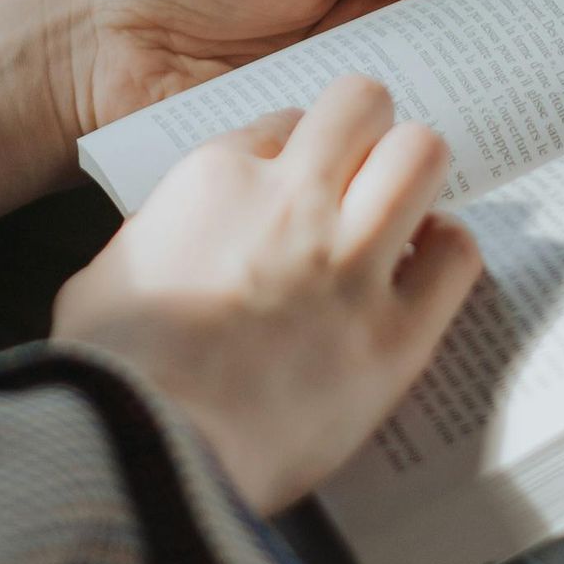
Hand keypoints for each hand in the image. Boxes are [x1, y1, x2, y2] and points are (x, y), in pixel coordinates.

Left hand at [53, 0, 502, 149]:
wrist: (89, 52)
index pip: (450, 5)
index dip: (505, 9)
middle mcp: (355, 60)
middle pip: (445, 70)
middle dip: (500, 73)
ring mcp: (331, 117)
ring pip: (411, 122)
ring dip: (456, 121)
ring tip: (528, 121)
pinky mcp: (304, 167)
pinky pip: (360, 168)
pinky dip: (394, 168)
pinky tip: (443, 168)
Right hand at [53, 76, 482, 511]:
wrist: (144, 460)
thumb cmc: (109, 378)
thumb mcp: (106, 274)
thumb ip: (159, 234)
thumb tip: (185, 236)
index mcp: (217, 181)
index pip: (284, 121)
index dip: (295, 153)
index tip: (296, 187)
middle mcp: (292, 203)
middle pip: (363, 104)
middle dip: (365, 132)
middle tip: (360, 177)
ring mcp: (350, 264)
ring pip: (422, 155)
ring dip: (413, 178)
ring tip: (400, 216)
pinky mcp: (395, 335)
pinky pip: (456, 255)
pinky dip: (446, 253)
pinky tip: (422, 273)